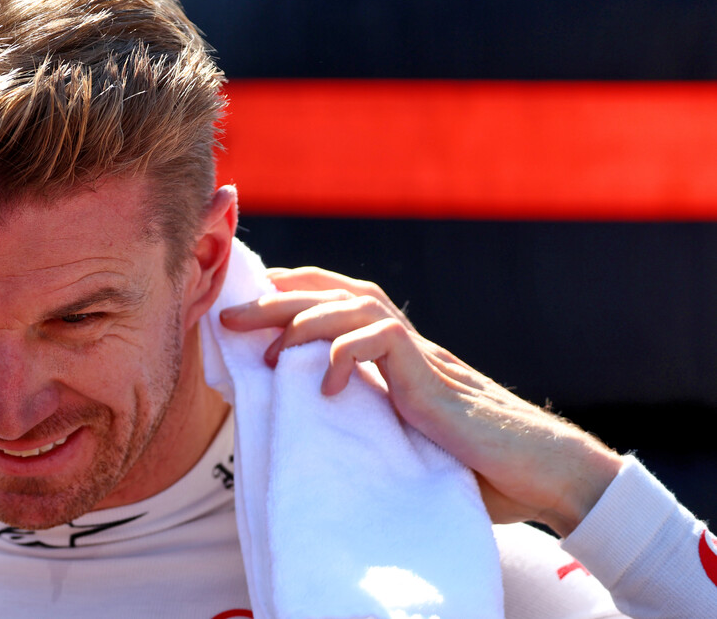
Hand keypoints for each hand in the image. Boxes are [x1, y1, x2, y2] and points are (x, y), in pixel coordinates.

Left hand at [219, 266, 622, 535]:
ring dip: (303, 321)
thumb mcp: (396, 430)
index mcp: (389, 349)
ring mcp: (418, 354)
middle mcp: (401, 341)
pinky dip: (347, 356)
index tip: (242, 303)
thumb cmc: (466, 459)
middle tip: (228, 316)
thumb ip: (361, 411)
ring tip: (268, 351)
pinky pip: (383, 343)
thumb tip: (302, 416)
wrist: (534, 469)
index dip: (287, 294)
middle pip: (333, 295)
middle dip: (276, 300)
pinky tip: (326, 386)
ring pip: (353, 307)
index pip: (332, 300)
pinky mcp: (431, 375)